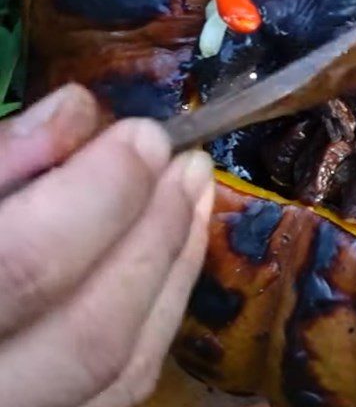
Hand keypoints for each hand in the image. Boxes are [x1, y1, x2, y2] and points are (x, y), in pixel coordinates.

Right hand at [0, 85, 214, 406]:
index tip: (145, 134)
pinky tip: (176, 251)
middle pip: (89, 332)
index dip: (101, 194)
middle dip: (155, 233)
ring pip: (116, 369)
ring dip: (172, 268)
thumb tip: (75, 111)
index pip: (25, 265)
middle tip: (187, 162)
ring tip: (195, 192)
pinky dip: (160, 313)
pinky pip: (119, 389)